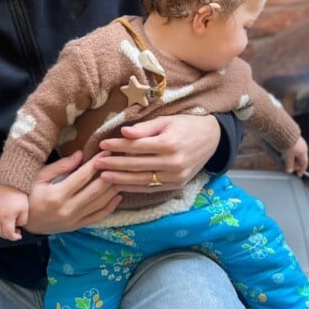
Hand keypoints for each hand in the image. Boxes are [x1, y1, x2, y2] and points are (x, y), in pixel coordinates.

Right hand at [0, 184, 29, 240]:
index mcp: (6, 218)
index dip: (14, 237)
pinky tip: (0, 223)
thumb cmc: (19, 196)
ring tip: (9, 229)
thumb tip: (17, 225)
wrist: (11, 183)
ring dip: (1, 231)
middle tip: (16, 232)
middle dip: (8, 235)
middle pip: (0, 232)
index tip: (19, 235)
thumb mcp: (25, 210)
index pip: (8, 234)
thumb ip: (22, 221)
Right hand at [24, 151, 122, 234]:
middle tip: (119, 162)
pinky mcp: (76, 227)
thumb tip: (81, 154)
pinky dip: (110, 206)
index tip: (106, 152)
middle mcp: (67, 209)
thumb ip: (60, 166)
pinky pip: (98, 217)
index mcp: (56, 195)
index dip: (96, 163)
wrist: (22, 224)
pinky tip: (118, 195)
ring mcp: (73, 220)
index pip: (82, 177)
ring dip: (113, 189)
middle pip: (95, 190)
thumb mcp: (38, 177)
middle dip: (109, 174)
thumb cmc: (27, 196)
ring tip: (122, 175)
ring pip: (100, 203)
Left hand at [94, 113, 220, 191]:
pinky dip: (134, 188)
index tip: (102, 144)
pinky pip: (152, 188)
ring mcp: (176, 176)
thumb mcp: (166, 120)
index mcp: (169, 143)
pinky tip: (120, 185)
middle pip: (137, 165)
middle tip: (96, 163)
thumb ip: (145, 128)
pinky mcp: (177, 185)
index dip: (118, 145)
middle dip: (115, 164)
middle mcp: (173, 162)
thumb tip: (124, 132)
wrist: (212, 138)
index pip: (137, 146)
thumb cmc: (186, 125)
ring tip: (103, 177)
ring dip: (121, 179)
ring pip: (142, 180)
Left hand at [283, 136, 308, 176]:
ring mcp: (300, 142)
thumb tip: (289, 170)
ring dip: (293, 158)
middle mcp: (303, 147)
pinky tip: (285, 152)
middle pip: (301, 158)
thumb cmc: (288, 142)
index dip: (301, 170)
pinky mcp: (295, 138)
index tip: (299, 174)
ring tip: (286, 160)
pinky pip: (294, 148)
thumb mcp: (288, 156)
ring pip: (297, 153)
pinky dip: (291, 152)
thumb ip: (289, 164)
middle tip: (291, 167)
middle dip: (296, 164)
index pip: (304, 164)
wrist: (285, 132)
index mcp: (303, 152)